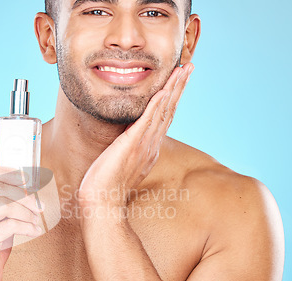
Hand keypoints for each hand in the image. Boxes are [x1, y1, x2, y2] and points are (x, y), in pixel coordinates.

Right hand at [0, 167, 43, 280]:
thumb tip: (26, 187)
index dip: (4, 172)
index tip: (25, 178)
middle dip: (22, 193)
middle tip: (38, 203)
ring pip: (4, 205)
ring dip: (26, 210)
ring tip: (36, 219)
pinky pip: (10, 225)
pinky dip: (27, 226)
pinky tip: (34, 231)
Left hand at [79, 63, 193, 208]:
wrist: (102, 202)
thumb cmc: (106, 187)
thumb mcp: (122, 165)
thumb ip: (128, 153)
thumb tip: (126, 145)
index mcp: (149, 149)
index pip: (164, 118)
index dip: (172, 98)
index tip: (179, 82)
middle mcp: (151, 145)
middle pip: (169, 110)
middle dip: (180, 87)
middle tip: (189, 67)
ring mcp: (143, 144)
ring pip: (163, 111)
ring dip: (174, 88)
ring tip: (183, 70)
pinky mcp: (132, 144)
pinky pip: (148, 120)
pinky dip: (157, 103)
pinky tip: (164, 89)